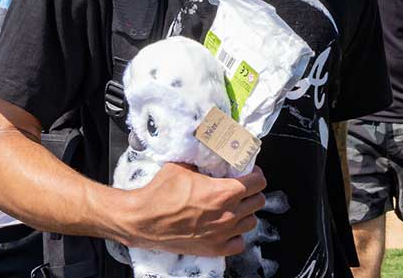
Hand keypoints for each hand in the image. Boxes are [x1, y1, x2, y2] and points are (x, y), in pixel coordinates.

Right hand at [115, 164, 264, 256]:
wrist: (144, 220)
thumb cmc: (160, 194)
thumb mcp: (182, 166)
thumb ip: (202, 161)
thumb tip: (209, 154)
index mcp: (224, 192)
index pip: (258, 182)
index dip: (255, 175)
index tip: (250, 174)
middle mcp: (228, 214)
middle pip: (258, 202)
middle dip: (252, 192)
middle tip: (241, 189)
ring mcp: (223, 233)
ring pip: (251, 222)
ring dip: (245, 213)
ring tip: (233, 208)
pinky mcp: (215, 248)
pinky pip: (239, 243)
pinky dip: (236, 235)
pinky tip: (227, 227)